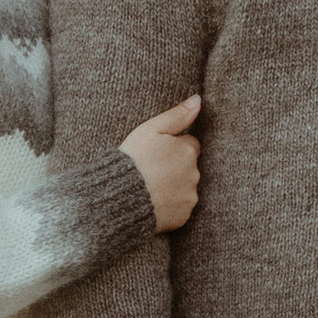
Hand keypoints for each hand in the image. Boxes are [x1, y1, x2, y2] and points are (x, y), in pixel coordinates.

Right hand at [120, 95, 202, 232]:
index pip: (190, 144)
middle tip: (151, 170)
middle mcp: (194, 174)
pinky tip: (152, 202)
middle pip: (189, 166)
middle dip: (175, 167)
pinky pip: (180, 208)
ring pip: (185, 187)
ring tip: (149, 186)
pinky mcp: (183, 217)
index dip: (173, 147)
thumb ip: (177, 115)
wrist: (119, 197)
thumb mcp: (151, 130)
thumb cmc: (133, 159)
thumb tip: (198, 100)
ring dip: (173, 186)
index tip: (157, 152)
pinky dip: (170, 205)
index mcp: (188, 151)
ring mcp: (189, 196)